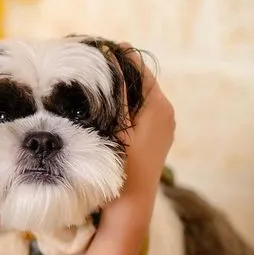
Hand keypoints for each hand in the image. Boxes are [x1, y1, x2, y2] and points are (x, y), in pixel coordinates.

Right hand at [105, 45, 174, 225]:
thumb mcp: (118, 125)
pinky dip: (121, 107)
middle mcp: (165, 114)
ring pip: (136, 99)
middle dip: (116, 72)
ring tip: (90, 81)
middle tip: (87, 62)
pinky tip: (101, 107)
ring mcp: (161, 128)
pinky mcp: (153, 140)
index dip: (118, 55)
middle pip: (138, 82)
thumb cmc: (122, 168)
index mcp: (160, 107)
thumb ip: (118, 91)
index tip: (94, 46)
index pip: (139, 68)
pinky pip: (136, 113)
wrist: (130, 208)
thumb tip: (116, 54)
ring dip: (117, 90)